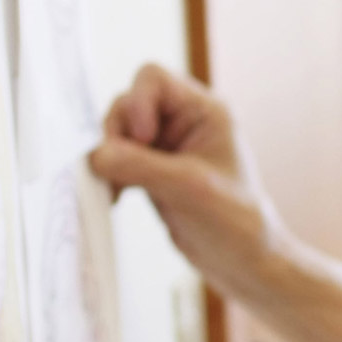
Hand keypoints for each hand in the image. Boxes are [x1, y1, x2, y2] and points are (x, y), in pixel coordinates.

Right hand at [88, 64, 294, 300]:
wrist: (245, 263)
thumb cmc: (235, 223)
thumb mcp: (189, 188)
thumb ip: (141, 166)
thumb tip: (96, 154)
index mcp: (205, 111)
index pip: (153, 78)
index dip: (137, 103)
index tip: (143, 138)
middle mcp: (184, 122)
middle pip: (127, 104)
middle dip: (116, 134)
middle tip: (120, 170)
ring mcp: (166, 147)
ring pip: (118, 133)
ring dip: (109, 157)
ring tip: (116, 190)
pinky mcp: (152, 171)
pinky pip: (117, 159)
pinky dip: (109, 174)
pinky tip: (114, 198)